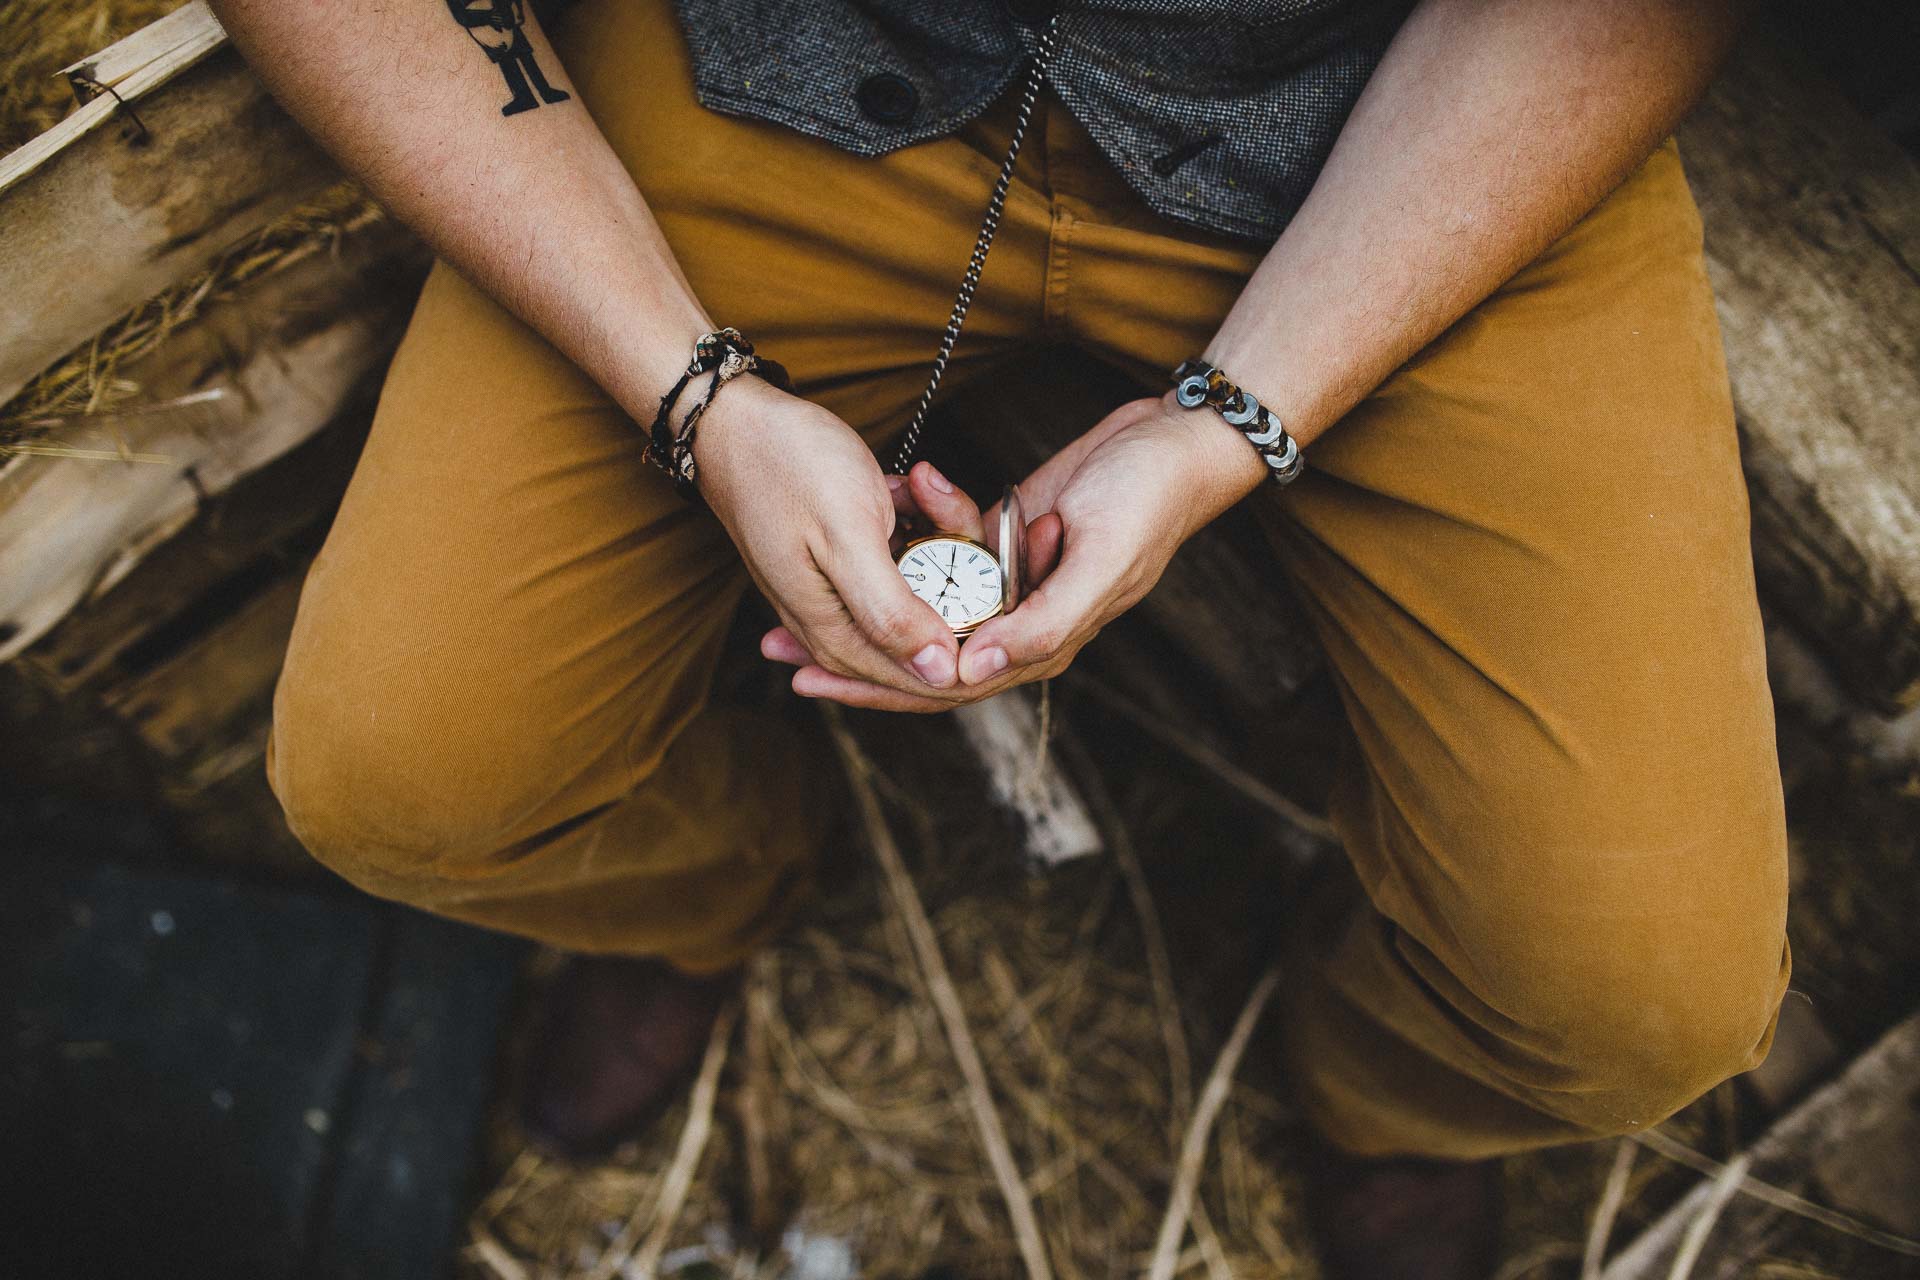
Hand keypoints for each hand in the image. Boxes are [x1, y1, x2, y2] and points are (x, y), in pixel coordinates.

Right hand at [694, 376, 967, 696]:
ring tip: (907, 486)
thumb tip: (940, 673)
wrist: (732, 421)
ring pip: (922, 586)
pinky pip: (905, 558)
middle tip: (947, 512)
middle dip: (957, 571)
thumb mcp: (847, 536)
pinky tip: (898, 489)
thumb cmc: (787, 468)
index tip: (1009, 601)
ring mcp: (840, 595)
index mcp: (836, 633)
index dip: (974, 649)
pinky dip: (912, 520)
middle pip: (927, 630)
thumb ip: (891, 611)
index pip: (920, 679)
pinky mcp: (848, 565)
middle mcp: (836, 626)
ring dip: (932, 531)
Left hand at [763, 393, 1266, 710]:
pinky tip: (909, 480)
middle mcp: (1020, 625)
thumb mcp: (1097, 561)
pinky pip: (949, 542)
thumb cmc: (1145, 502)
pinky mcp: (1007, 538)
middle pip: (919, 654)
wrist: (1177, 441)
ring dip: (875, 580)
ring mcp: (1012, 582)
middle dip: (848, 649)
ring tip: (807, 574)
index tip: (810, 673)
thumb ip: (1040, 624)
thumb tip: (969, 673)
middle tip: (775, 643)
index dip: (874, 684)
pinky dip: (929, 514)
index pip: (941, 685)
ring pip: (925, 599)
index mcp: (1041, 645)